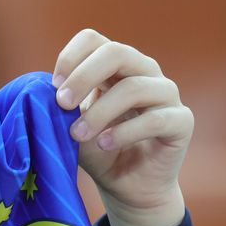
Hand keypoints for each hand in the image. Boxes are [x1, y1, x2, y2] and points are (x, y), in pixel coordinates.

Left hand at [52, 29, 192, 225]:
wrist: (128, 186)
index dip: (70, 57)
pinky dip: (125, 132)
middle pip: (116, 53)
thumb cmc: (98, 149)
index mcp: (115, 65)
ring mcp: (166, 94)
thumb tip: (43, 93)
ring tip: (78, 135)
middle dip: (83, 76)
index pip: (94, 39)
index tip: (52, 86)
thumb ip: (63, 106)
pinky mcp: (182, 121)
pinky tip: (105, 143)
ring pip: (134, 88)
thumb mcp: (72, 124)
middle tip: (62, 104)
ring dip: (100, 112)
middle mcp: (144, 72)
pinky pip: (155, 119)